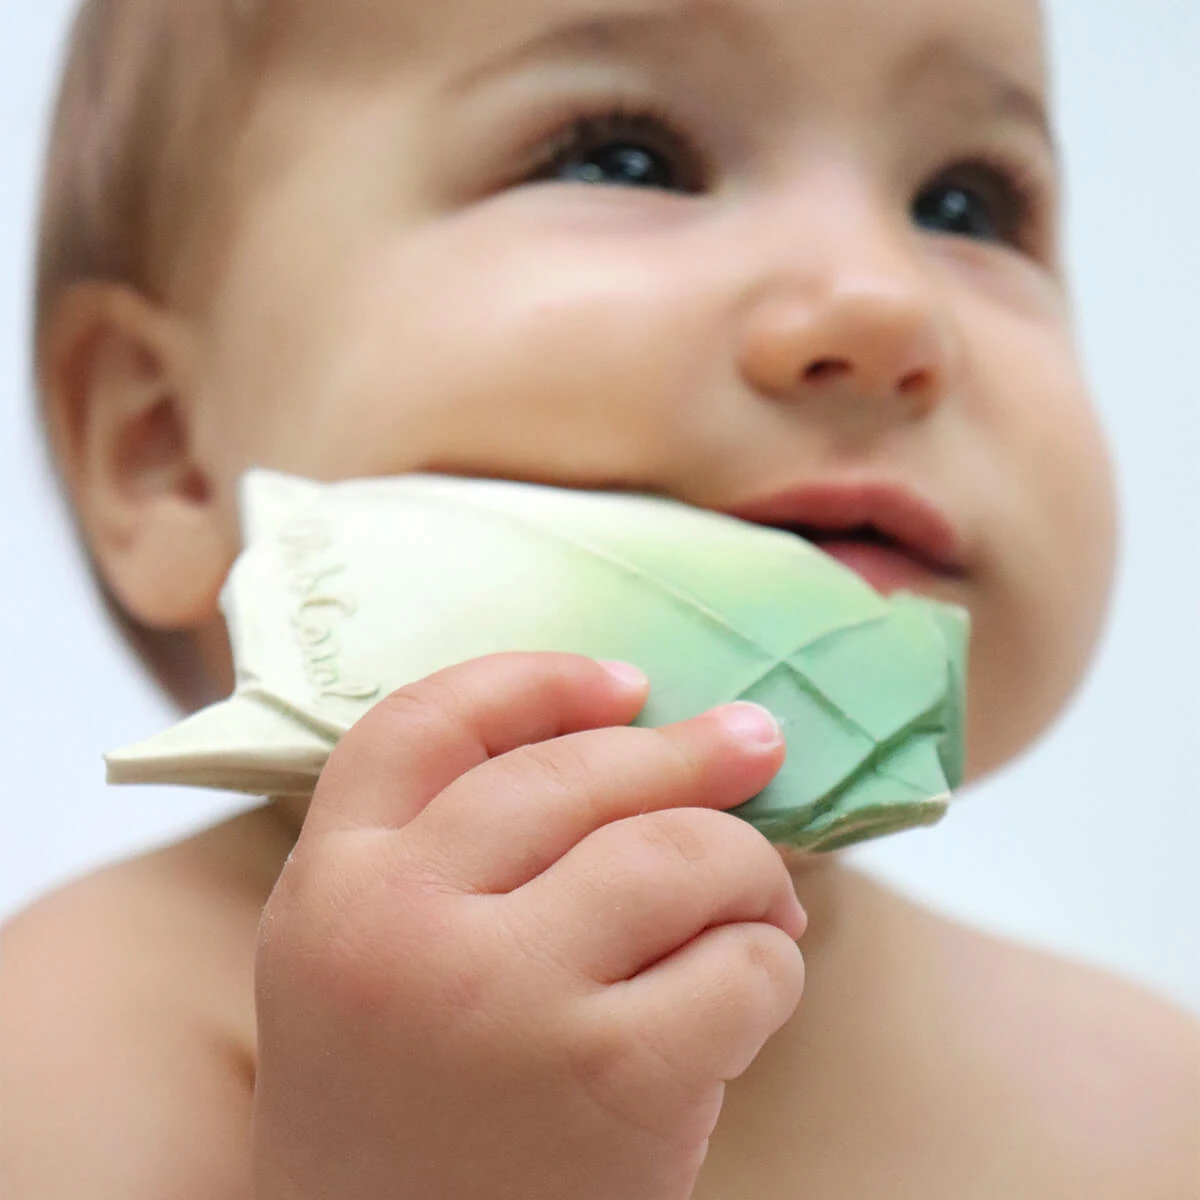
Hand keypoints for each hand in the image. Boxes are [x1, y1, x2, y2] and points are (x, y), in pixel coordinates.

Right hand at [251, 652, 805, 1199]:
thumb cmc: (404, 1112)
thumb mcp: (372, 963)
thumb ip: (454, 854)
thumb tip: (635, 737)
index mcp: (331, 887)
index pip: (425, 724)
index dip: (537, 682)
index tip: (622, 684)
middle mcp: (401, 926)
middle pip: (575, 774)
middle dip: (686, 752)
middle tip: (754, 743)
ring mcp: (506, 999)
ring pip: (677, 851)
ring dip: (747, 864)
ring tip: (764, 900)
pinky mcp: (611, 1081)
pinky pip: (741, 965)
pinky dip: (770, 966)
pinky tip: (753, 991)